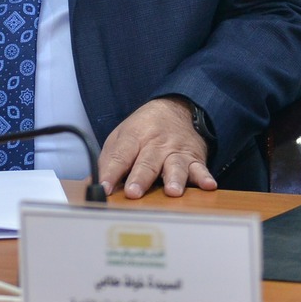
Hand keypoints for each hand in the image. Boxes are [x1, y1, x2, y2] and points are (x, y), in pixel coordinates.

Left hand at [98, 98, 214, 198]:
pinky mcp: (194, 158)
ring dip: (174, 178)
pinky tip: (208, 185)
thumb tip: (91, 186)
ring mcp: (175, 151)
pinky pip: (200, 168)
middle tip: (134, 193)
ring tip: (172, 192)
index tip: (104, 188)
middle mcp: (155, 144)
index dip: (111, 172)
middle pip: (147, 162)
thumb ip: (108, 162)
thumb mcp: (121, 137)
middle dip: (140, 178)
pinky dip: (204, 176)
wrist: (177, 108)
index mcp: (134, 137)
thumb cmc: (144, 129)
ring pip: (174, 165)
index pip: (120, 155)